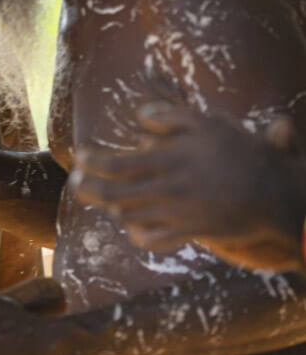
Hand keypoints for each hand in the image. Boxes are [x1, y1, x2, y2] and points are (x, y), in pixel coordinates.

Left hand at [71, 101, 305, 271]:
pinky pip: (153, 239)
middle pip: (113, 194)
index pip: (117, 164)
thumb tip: (139, 115)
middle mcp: (168, 190)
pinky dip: (138, 233)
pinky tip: (134, 225)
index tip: (79, 156)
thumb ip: (173, 117)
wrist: (278, 195)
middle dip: (88, 189)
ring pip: (128, 217)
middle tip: (76, 182)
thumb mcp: (211, 124)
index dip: (92, 162)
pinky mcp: (189, 232)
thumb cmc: (244, 154)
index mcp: (170, 162)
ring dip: (112, 208)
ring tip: (105, 199)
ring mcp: (177, 215)